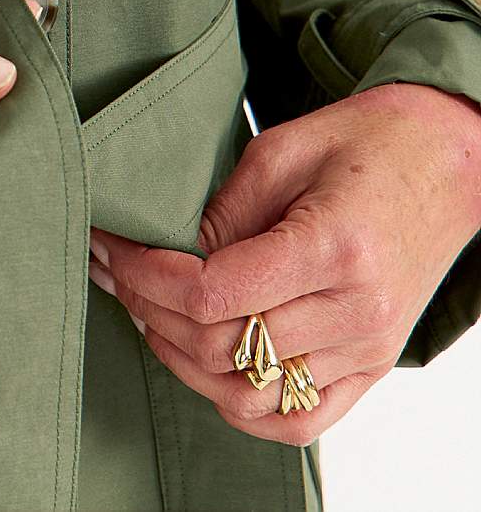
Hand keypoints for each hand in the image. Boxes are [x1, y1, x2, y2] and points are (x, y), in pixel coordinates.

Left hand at [87, 81, 480, 443]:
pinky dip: (240, 404)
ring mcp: (367, 349)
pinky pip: (297, 420)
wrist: (449, 160)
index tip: (114, 250)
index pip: (212, 293)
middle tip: (118, 273)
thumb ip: (222, 212)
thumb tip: (165, 256)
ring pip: (250, 395)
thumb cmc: (367, 142)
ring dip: (184, 362)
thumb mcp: (280, 150)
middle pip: (223, 347)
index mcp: (331, 248)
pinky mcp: (373, 367)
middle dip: (151, 311)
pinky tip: (206, 363)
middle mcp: (354, 312)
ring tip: (151, 314)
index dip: (146, 277)